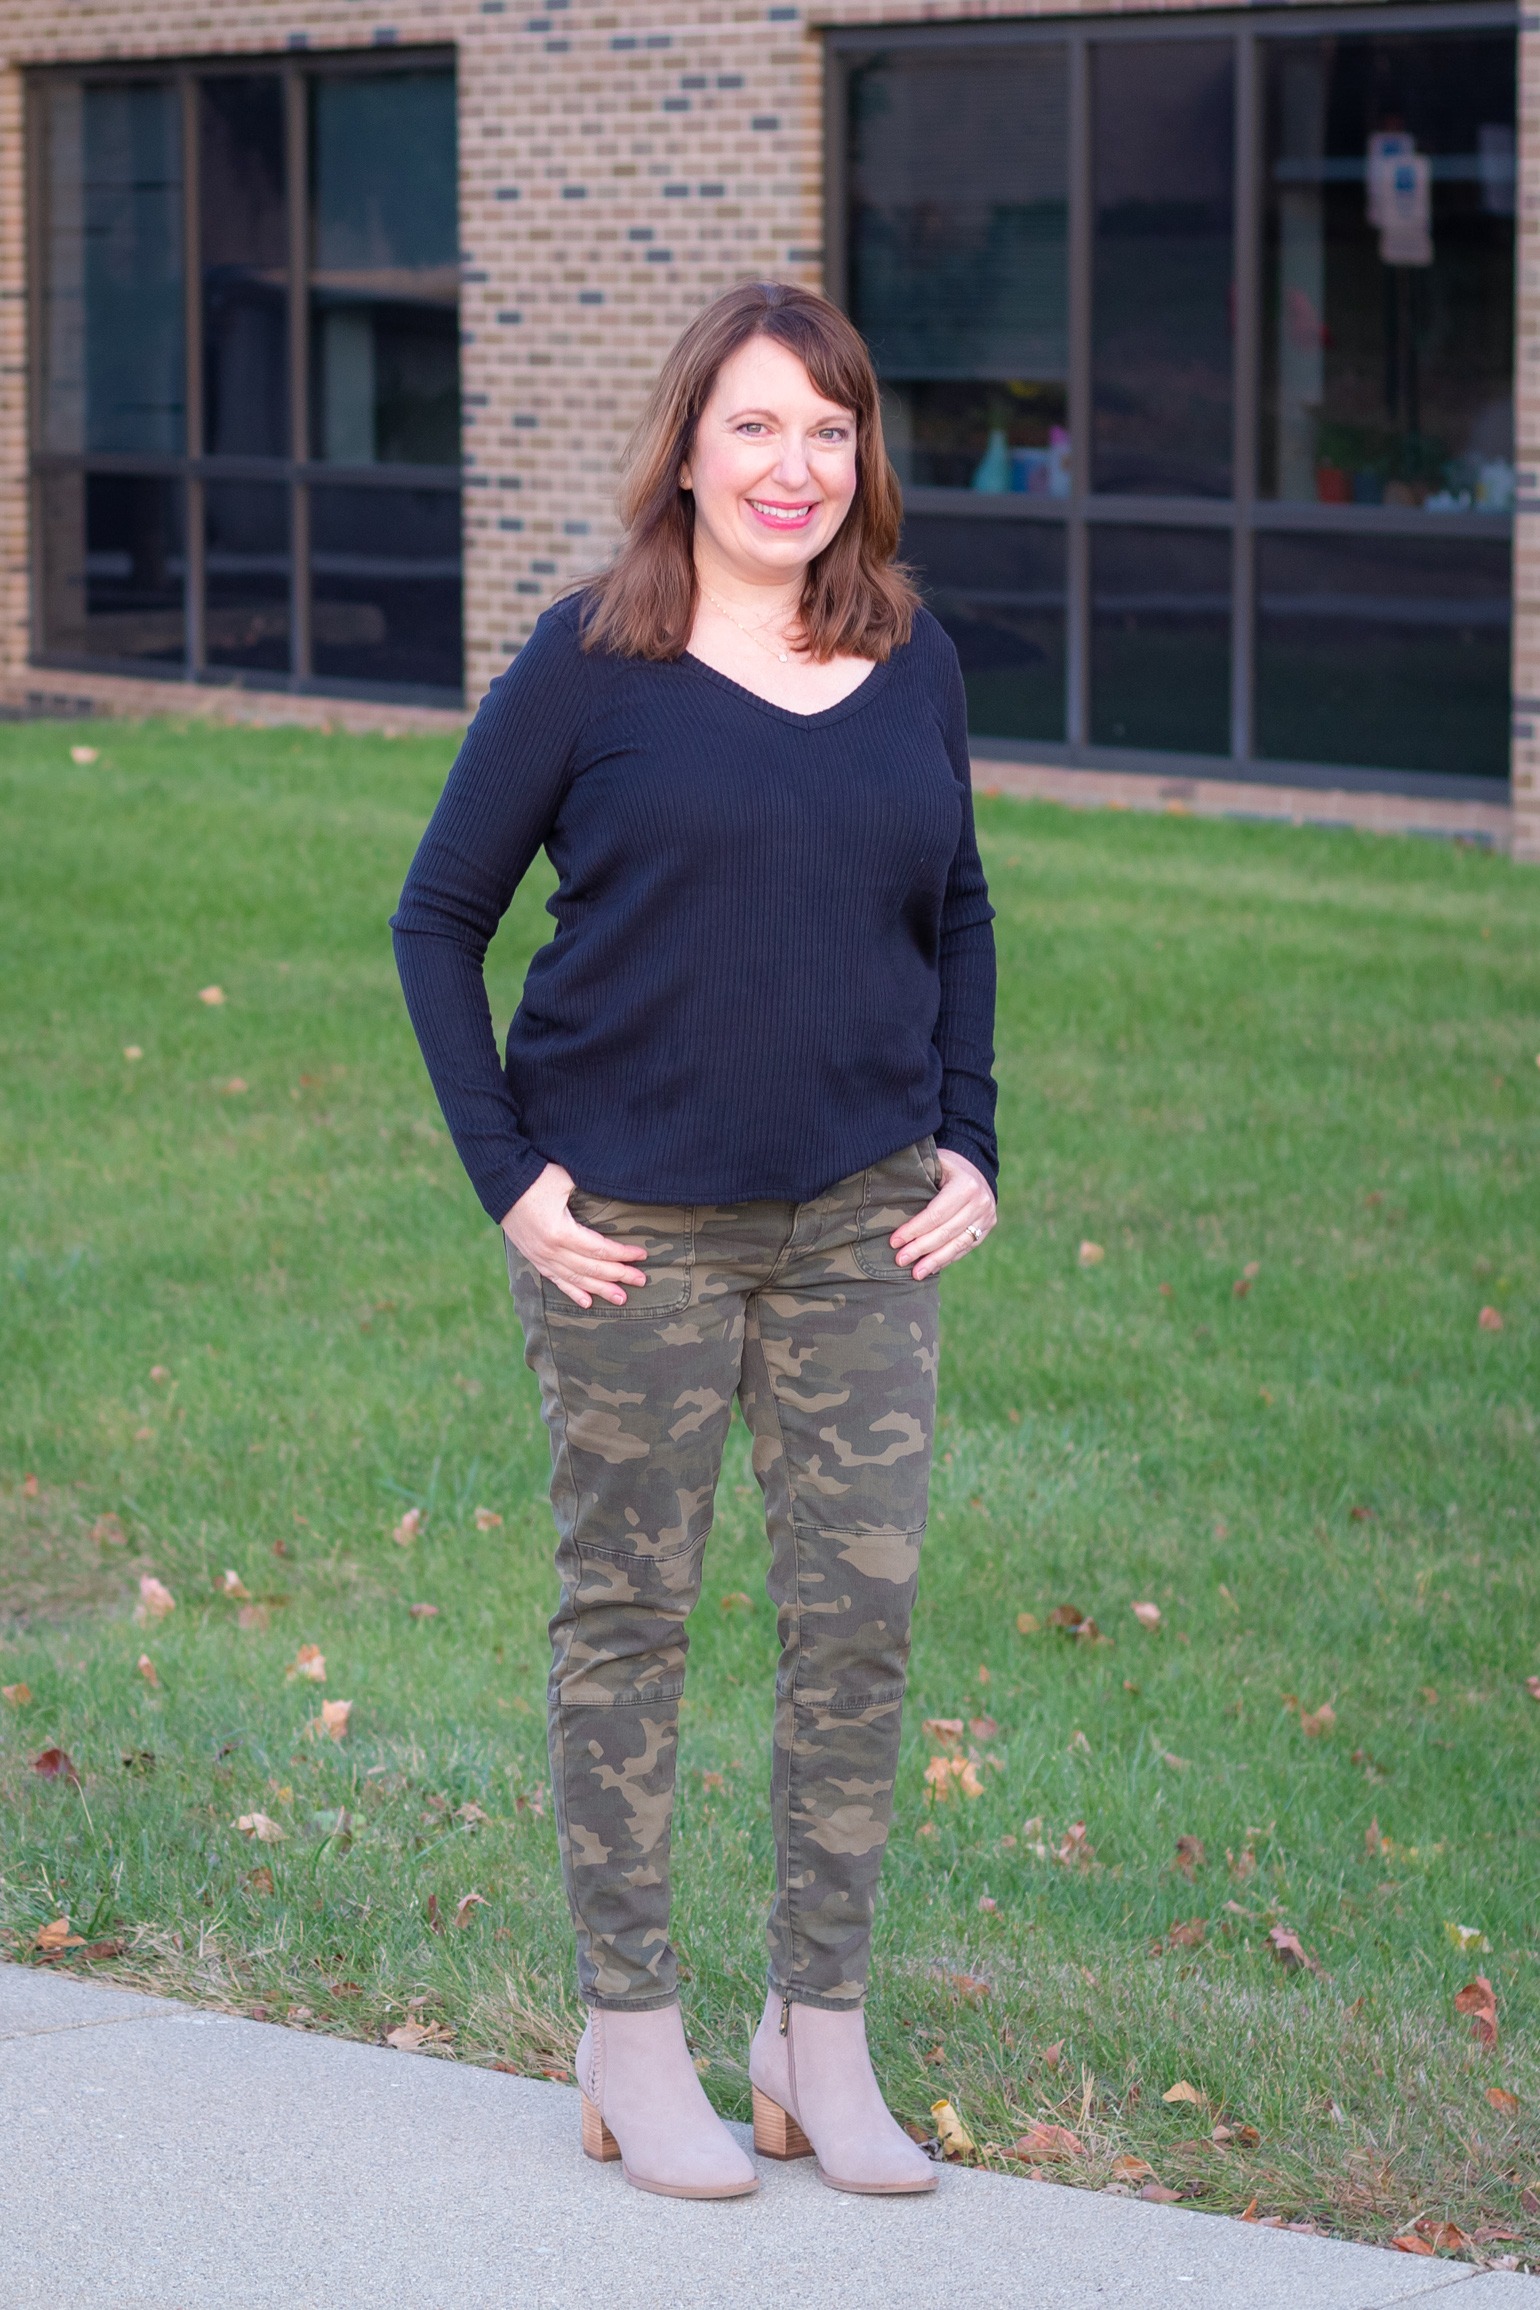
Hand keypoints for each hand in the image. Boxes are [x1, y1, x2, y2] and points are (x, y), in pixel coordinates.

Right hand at [501, 1163, 647, 1308]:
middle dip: (618, 1275)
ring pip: (575, 1279)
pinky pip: (556, 1279)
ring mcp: (541, 1257)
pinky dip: (573, 1291)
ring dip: (600, 1289)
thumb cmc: (535, 1177)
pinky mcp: (534, 1257)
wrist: (500, 1182)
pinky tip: (588, 1302)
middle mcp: (550, 1251)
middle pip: (591, 1268)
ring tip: (621, 1298)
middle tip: (641, 1280)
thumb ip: (590, 1192)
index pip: (599, 1249)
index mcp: (560, 1233)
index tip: (642, 1255)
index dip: (622, 1254)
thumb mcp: (565, 1180)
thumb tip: (616, 1195)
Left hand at [891, 1148, 995, 1280]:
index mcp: (966, 1185)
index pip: (936, 1214)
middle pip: (946, 1232)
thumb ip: (918, 1178)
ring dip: (934, 1261)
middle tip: (900, 1260)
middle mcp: (980, 1203)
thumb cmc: (946, 1165)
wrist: (976, 1166)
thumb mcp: (934, 1162)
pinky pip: (965, 1247)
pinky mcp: (987, 1227)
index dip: (914, 1230)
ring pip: (957, 1244)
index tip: (894, 1241)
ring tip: (915, 1274)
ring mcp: (987, 1217)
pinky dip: (947, 1259)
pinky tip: (931, 1268)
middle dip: (921, 1248)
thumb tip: (886, 1197)